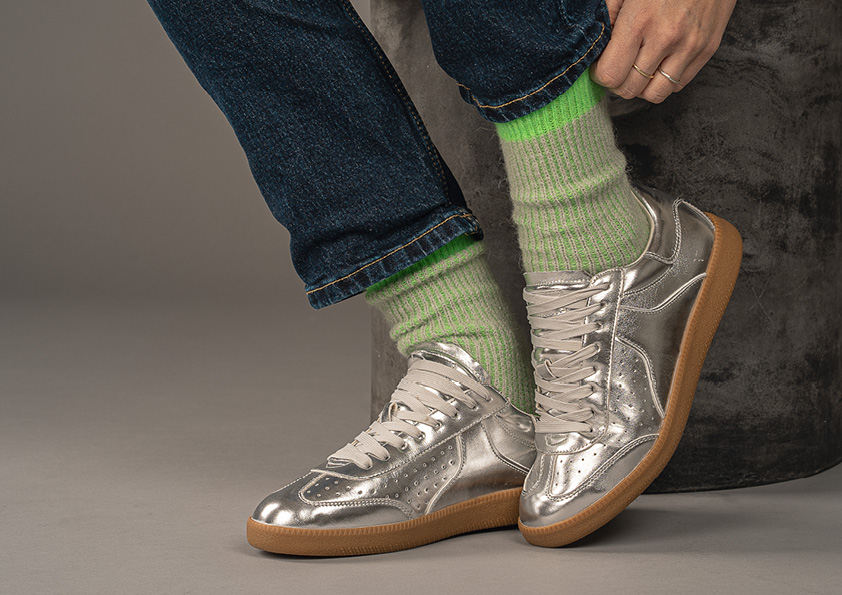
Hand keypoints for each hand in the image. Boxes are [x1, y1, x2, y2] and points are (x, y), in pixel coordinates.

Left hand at [590, 0, 735, 102]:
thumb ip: (607, 15)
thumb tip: (594, 46)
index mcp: (640, 20)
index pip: (610, 74)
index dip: (600, 74)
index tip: (601, 65)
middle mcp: (666, 38)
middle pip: (629, 89)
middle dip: (618, 83)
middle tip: (618, 66)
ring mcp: (689, 46)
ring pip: (654, 94)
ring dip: (642, 87)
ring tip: (638, 69)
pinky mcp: (707, 50)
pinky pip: (678, 85)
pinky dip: (664, 81)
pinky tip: (659, 63)